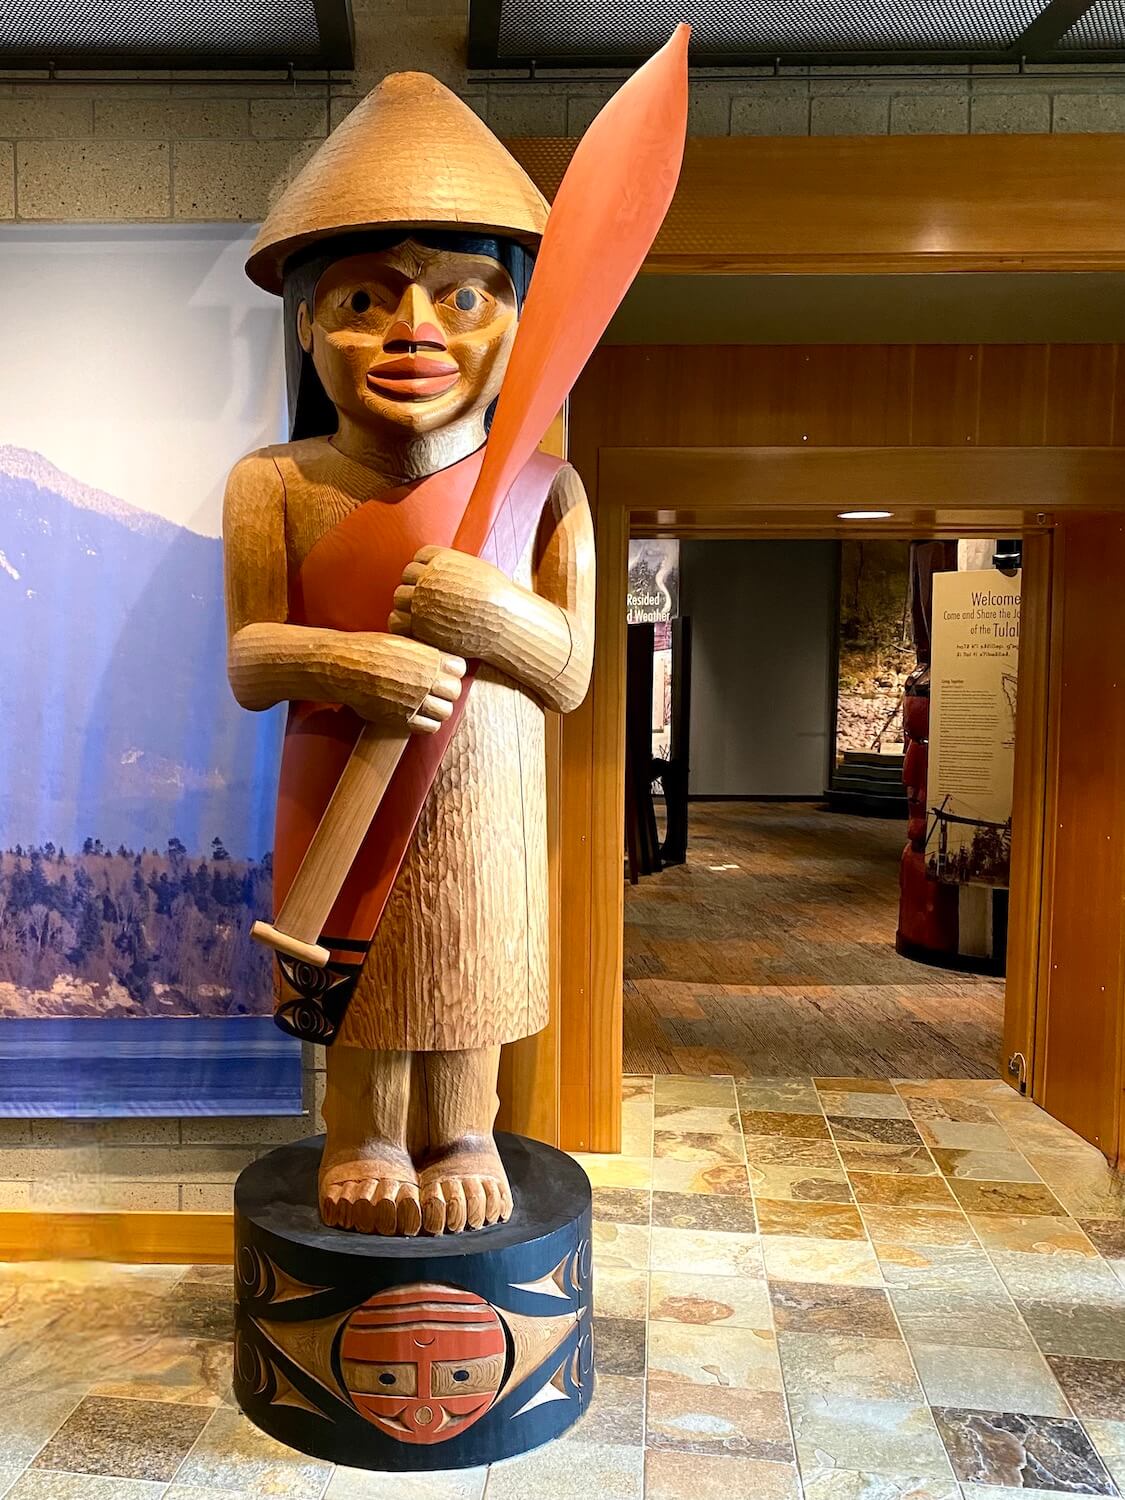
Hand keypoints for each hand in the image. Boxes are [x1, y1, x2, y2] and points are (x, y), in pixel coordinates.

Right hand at [350, 633, 464, 734]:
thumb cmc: (370, 651)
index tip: (442, 671)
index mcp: (428, 658)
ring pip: (445, 711)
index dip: (451, 670)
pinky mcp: (404, 718)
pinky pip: (430, 727)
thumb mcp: (402, 643)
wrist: (345, 668)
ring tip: (426, 703)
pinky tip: (418, 714)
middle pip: (455, 691)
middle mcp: (426, 680)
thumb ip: (425, 654)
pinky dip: (427, 722)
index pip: (459, 668)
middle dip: (447, 690)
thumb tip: (443, 662)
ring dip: (439, 708)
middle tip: (434, 689)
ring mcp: (416, 701)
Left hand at [388, 545, 506, 660]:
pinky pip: (397, 621)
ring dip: (407, 602)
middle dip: (416, 585)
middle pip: (407, 576)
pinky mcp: (420, 626)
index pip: (420, 557)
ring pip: (399, 597)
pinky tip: (415, 625)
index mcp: (442, 560)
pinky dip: (402, 622)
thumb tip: (441, 568)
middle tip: (431, 598)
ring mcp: (421, 602)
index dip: (427, 568)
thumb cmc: (497, 598)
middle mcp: (428, 578)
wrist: (504, 624)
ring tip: (423, 611)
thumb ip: (453, 567)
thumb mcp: (476, 570)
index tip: (437, 580)